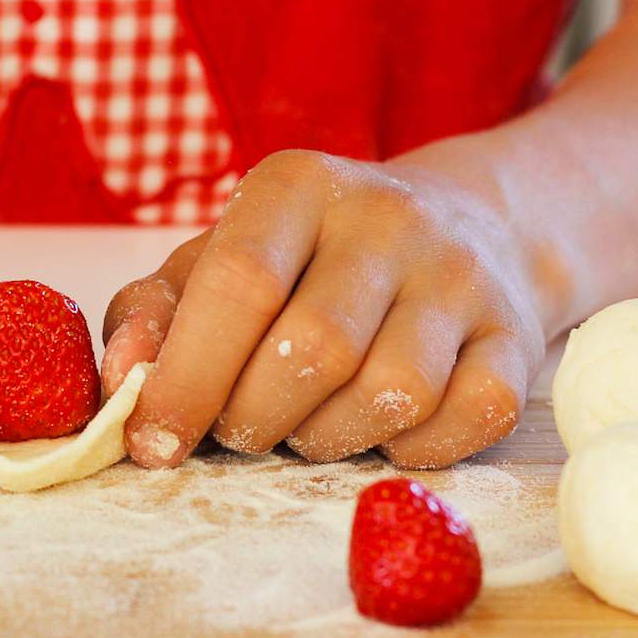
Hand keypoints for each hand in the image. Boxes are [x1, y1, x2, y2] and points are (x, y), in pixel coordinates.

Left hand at [102, 150, 548, 469]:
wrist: (468, 227)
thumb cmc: (308, 263)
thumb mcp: (218, 260)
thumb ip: (152, 313)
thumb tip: (121, 382)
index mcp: (298, 187)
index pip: (239, 282)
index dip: (186, 377)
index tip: (154, 442)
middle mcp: (389, 219)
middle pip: (312, 351)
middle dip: (254, 419)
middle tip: (240, 430)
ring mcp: (463, 278)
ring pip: (390, 396)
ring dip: (328, 439)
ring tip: (307, 423)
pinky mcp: (516, 338)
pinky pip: (464, 423)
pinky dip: (410, 450)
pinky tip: (381, 428)